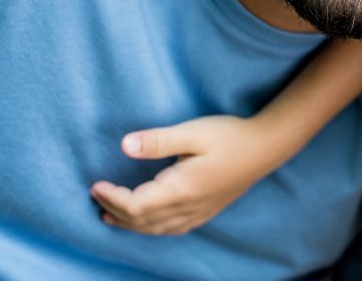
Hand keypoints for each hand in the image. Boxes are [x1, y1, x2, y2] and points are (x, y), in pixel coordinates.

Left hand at [91, 115, 277, 234]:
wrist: (266, 147)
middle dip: (116, 211)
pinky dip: (152, 228)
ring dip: (131, 224)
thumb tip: (124, 146)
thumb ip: (158, 140)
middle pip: (142, 221)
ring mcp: (198, 212)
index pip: (136, 206)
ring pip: (156, 229)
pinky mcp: (206, 211)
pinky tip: (148, 222)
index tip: (95, 185)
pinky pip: (172, 229)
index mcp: (181, 189)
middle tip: (96, 197)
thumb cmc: (230, 136)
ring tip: (110, 214)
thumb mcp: (193, 132)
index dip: (112, 198)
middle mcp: (188, 207)